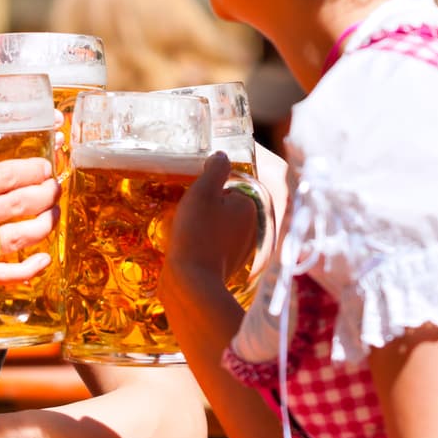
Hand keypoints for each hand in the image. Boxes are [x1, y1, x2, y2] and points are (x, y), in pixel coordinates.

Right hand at [0, 121, 58, 283]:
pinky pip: (3, 276)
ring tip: (54, 210)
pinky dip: (29, 270)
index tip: (45, 163)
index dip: (34, 169)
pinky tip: (45, 258)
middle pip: (21, 204)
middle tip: (55, 184)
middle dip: (46, 192)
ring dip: (45, 223)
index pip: (10, 176)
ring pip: (20, 238)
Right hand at [165, 152, 257, 287]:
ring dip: (202, 228)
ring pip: (217, 228)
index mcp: (250, 207)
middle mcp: (252, 229)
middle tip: (189, 218)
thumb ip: (215, 168)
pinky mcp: (226, 267)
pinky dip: (201, 246)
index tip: (196, 202)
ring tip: (186, 234)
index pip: (227, 188)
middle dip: (205, 211)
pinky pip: (212, 247)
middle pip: (222, 208)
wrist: (191, 283)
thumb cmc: (197, 232)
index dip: (208, 192)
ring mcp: (240, 251)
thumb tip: (221, 155)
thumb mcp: (203, 191)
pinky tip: (187, 250)